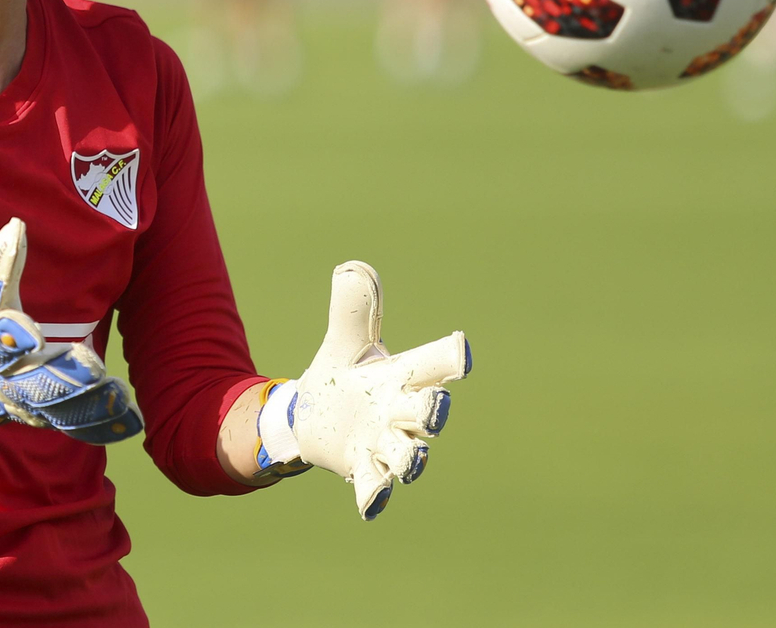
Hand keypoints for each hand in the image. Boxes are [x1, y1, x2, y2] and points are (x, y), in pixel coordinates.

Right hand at [0, 218, 142, 445]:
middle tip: (94, 368)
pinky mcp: (50, 419)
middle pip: (37, 384)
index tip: (34, 334)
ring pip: (61, 411)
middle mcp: (11, 382)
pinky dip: (102, 427)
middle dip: (66, 378)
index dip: (14, 338)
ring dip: (90, 406)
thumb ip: (3, 264)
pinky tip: (131, 422)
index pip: (0, 342)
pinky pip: (77, 427)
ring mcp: (31, 406)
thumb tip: (17, 223)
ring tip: (119, 397)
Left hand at [256, 261, 470, 519]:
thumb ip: (352, 309)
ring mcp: (384, 443)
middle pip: (427, 411)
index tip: (461, 351)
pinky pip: (373, 485)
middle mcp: (401, 411)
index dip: (449, 357)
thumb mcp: (345, 342)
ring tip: (412, 463)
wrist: (314, 416)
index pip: (434, 363)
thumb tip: (352, 268)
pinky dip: (375, 495)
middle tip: (437, 407)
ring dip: (411, 458)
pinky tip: (372, 506)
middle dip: (433, 411)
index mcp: (402, 375)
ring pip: (406, 454)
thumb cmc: (344, 374)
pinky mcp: (361, 467)